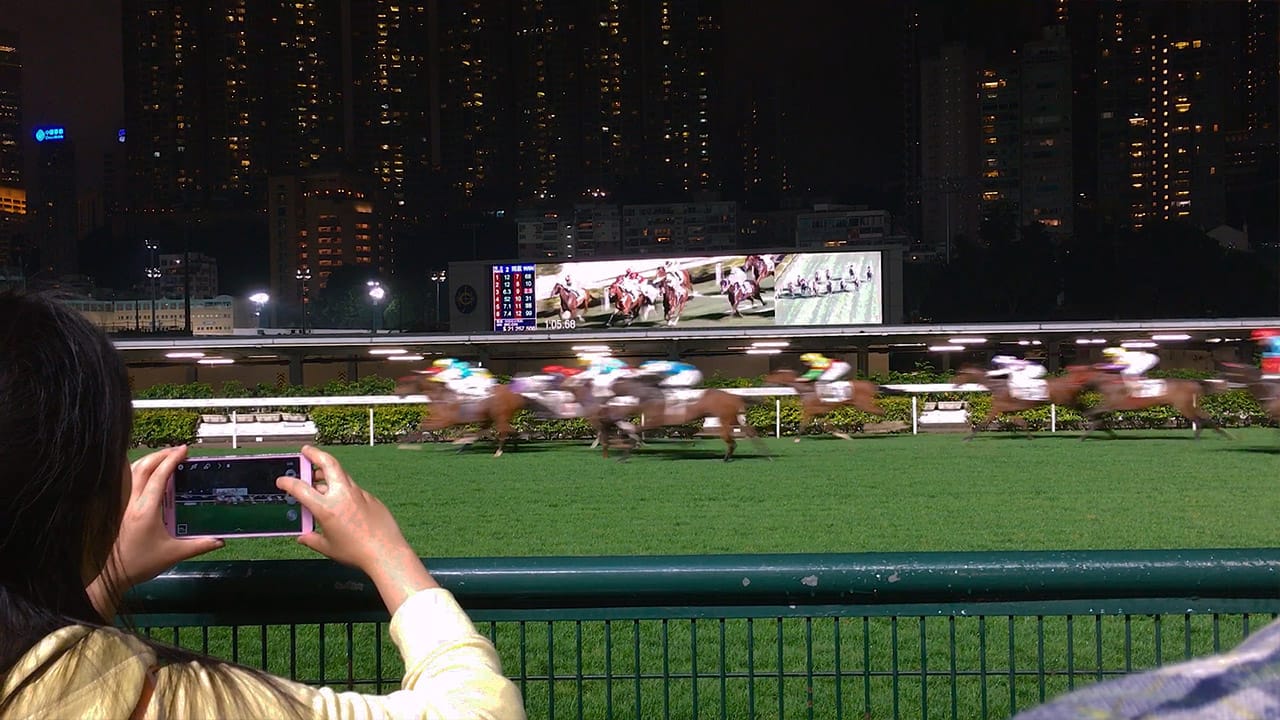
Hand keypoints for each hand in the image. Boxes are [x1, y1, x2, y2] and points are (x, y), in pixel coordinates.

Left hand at [88, 446, 223, 618]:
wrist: (114, 576)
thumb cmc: (142, 564)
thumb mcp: (175, 554)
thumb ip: (200, 545)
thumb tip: (220, 541)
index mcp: (146, 510)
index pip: (158, 476)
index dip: (172, 460)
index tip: (184, 451)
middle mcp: (132, 503)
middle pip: (142, 467)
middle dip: (160, 454)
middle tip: (177, 451)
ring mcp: (122, 505)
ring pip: (131, 472)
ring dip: (148, 460)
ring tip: (164, 458)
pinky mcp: (118, 509)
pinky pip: (126, 482)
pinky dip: (137, 471)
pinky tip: (146, 473)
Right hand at [277, 446, 436, 613]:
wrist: (386, 552)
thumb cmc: (356, 553)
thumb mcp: (328, 548)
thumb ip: (312, 539)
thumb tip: (303, 536)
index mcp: (326, 508)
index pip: (301, 488)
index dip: (288, 482)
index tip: (282, 481)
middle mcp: (342, 495)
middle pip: (327, 464)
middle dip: (315, 454)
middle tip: (306, 451)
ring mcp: (358, 493)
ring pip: (341, 474)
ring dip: (328, 472)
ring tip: (319, 477)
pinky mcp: (370, 497)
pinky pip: (352, 488)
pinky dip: (342, 488)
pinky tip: (340, 499)